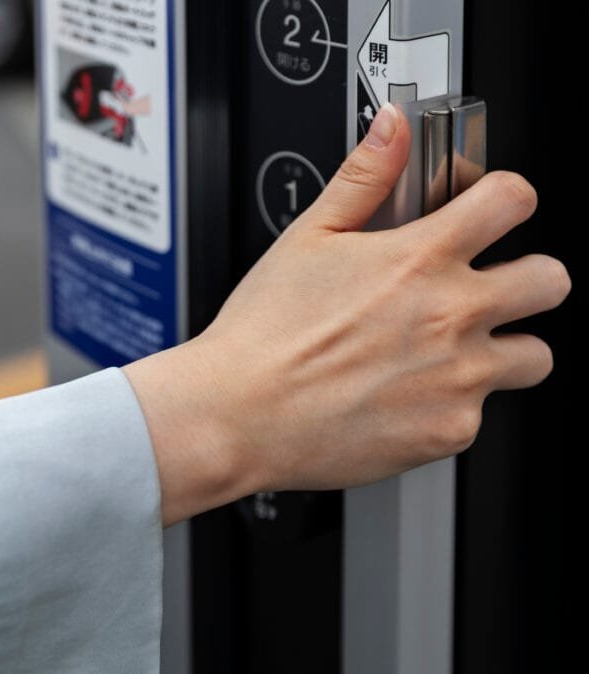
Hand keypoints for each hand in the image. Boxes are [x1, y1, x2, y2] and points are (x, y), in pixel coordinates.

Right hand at [125, 103, 570, 526]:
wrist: (237, 416)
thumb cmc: (263, 335)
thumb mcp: (306, 238)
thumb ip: (363, 178)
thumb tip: (393, 129)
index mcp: (419, 259)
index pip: (514, 200)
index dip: (507, 199)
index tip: (493, 213)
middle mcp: (451, 315)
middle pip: (551, 280)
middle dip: (528, 278)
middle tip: (489, 289)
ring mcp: (457, 378)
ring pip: (534, 357)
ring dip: (505, 350)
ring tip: (454, 353)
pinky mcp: (448, 430)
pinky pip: (481, 414)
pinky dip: (452, 406)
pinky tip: (406, 397)